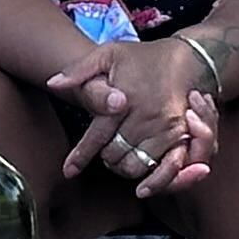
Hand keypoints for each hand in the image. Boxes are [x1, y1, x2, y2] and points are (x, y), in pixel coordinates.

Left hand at [49, 39, 214, 199]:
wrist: (187, 59)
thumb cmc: (142, 58)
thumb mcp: (108, 54)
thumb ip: (78, 70)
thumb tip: (52, 83)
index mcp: (125, 99)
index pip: (98, 135)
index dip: (81, 155)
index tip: (68, 171)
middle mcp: (148, 117)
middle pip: (117, 155)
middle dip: (106, 159)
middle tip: (103, 154)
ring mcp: (169, 130)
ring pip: (139, 165)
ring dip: (125, 168)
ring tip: (119, 158)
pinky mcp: (186, 139)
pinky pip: (168, 169)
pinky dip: (155, 180)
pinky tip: (143, 184)